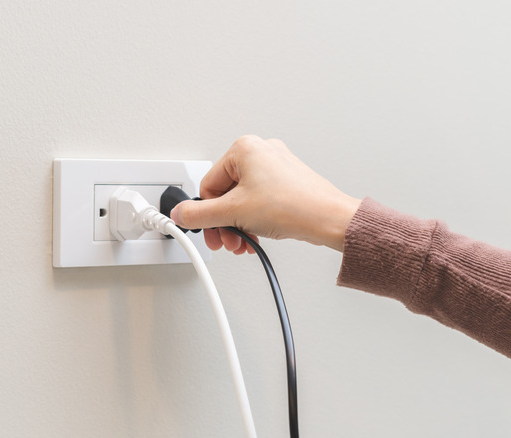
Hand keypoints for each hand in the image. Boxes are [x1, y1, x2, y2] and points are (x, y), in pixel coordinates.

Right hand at [170, 135, 360, 253]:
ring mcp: (277, 166)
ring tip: (244, 242)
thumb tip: (181, 215)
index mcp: (244, 148)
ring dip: (239, 225)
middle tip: (227, 241)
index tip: (210, 233)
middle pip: (226, 193)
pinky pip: (260, 201)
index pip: (208, 185)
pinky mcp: (288, 182)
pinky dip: (255, 220)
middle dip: (225, 223)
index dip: (208, 214)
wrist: (329, 219)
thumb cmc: (293, 206)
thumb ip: (200, 215)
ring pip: (243, 199)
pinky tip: (257, 235)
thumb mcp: (234, 212)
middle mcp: (261, 151)